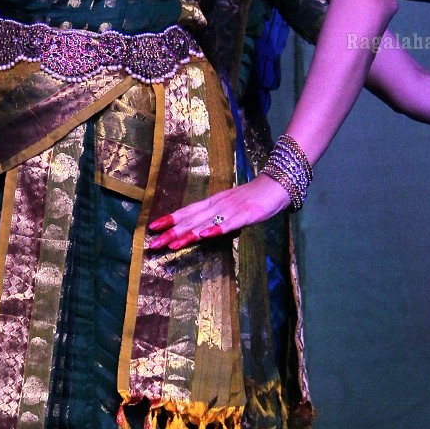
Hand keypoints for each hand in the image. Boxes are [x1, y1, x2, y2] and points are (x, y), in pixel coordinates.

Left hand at [146, 170, 289, 249]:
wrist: (277, 184)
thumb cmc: (254, 197)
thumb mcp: (231, 206)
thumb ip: (217, 216)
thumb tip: (202, 228)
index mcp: (214, 202)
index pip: (187, 211)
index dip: (170, 219)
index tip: (152, 227)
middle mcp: (218, 205)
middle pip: (191, 219)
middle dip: (171, 232)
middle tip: (153, 244)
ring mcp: (231, 210)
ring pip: (205, 223)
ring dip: (187, 234)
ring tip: (170, 244)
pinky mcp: (245, 215)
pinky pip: (228, 224)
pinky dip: (215, 230)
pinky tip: (203, 236)